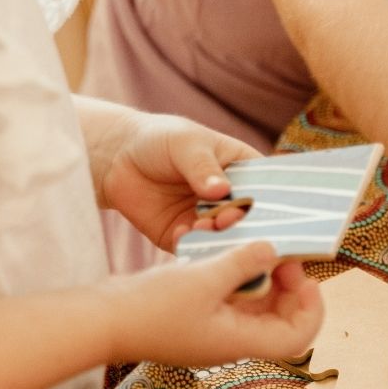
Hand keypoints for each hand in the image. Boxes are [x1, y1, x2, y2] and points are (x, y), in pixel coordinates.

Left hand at [97, 113, 256, 250]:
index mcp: (244, 172)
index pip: (266, 191)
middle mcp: (232, 201)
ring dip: (216, 238)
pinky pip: (194, 249)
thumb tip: (221, 190)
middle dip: (240, 224)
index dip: (269, 202)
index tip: (259, 209)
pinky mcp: (185, 237)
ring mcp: (209, 221)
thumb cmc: (162, 139)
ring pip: (223, 239)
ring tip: (201, 226)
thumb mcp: (186, 144)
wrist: (119, 158)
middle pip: (248, 221)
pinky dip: (191, 245)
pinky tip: (182, 233)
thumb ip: (202, 167)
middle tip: (226, 219)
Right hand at [104, 242, 323, 366]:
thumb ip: (242, 263)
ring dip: (260, 276)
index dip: (310, 309)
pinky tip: (226, 250)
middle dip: (287, 286)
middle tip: (280, 253)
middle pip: (279, 319)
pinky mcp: (195, 314)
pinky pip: (228, 296)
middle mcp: (230, 339)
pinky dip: (235, 274)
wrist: (102, 320)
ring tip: (254, 245)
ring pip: (254, 304)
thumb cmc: (151, 307)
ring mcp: (211, 328)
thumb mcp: (203, 278)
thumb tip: (273, 250)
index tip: (304, 274)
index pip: (296, 338)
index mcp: (238, 342)